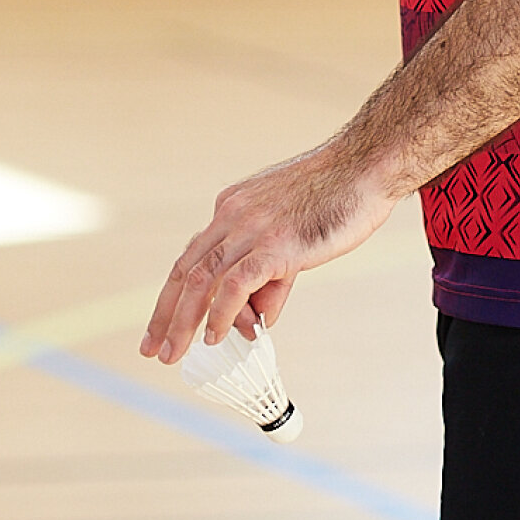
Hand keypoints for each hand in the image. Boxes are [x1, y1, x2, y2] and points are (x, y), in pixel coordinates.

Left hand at [140, 140, 400, 364]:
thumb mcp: (292, 232)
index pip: (194, 256)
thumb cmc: (339, 196)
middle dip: (164, 313)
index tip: (164, 321)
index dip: (174, 292)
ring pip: (201, 281)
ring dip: (183, 322)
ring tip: (173, 353)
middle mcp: (232, 215)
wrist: (366, 166)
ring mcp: (251, 229)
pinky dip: (222, 315)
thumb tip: (258, 316)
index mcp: (233, 207)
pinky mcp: (274, 245)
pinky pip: (234, 286)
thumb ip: (273, 275)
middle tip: (153, 348)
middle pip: (185, 270)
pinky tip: (216, 338)